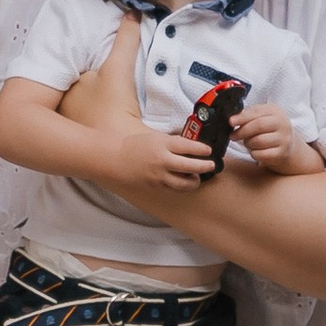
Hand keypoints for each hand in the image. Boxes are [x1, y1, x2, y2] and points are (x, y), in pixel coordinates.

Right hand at [93, 119, 217, 211]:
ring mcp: (159, 176)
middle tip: (212, 165)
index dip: (203, 150)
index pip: (189, 147)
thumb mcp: (154, 137)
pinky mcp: (156, 186)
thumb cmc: (132, 146)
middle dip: (206, 166)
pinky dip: (181, 185)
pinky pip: (174, 188)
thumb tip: (189, 146)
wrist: (114, 159)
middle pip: (192, 166)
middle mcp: (163, 161)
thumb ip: (171, 142)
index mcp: (163, 144)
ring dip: (195, 180)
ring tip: (198, 176)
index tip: (209, 151)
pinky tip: (183, 181)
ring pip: (186, 183)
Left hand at [229, 102, 300, 172]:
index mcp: (275, 111)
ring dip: (248, 143)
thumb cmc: (268, 127)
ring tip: (248, 142)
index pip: (257, 112)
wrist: (288, 142)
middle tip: (233, 136)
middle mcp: (283, 124)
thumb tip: (232, 120)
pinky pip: (261, 154)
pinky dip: (254, 153)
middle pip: (258, 125)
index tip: (231, 122)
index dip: (242, 117)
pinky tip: (255, 150)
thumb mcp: (261, 116)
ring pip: (258, 141)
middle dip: (242, 131)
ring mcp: (284, 139)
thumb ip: (248, 115)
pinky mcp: (282, 153)